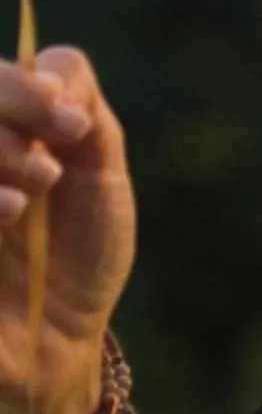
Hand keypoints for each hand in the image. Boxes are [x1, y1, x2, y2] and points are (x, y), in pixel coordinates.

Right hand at [0, 47, 136, 413]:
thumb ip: (84, 114)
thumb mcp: (100, 177)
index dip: (25, 86)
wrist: (57, 343)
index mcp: (3, 131)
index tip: (73, 127)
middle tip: (50, 168)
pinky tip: (7, 215)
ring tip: (29, 197)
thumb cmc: (78, 254)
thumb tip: (52, 71)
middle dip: (10, 114)